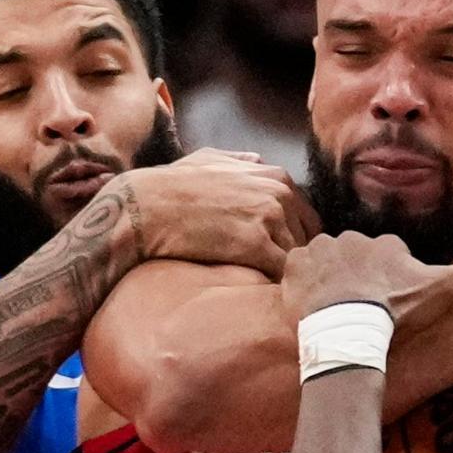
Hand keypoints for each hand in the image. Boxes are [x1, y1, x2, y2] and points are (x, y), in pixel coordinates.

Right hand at [118, 148, 320, 277]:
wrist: (145, 207)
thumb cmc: (171, 185)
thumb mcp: (209, 159)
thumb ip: (240, 160)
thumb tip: (256, 159)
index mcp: (276, 177)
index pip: (308, 218)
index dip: (295, 240)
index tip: (279, 258)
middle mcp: (280, 195)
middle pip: (308, 240)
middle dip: (294, 260)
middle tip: (275, 279)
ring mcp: (270, 219)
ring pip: (297, 258)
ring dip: (285, 276)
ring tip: (270, 291)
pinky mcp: (256, 246)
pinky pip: (281, 273)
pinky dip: (275, 285)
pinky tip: (260, 293)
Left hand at [280, 231, 452, 332]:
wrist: (351, 332)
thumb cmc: (398, 312)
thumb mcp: (446, 292)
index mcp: (384, 243)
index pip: (386, 255)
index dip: (388, 279)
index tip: (387, 301)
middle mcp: (351, 238)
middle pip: (354, 256)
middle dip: (356, 276)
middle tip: (358, 306)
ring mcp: (319, 251)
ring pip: (325, 261)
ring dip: (329, 278)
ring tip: (334, 308)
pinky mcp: (294, 267)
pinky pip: (297, 269)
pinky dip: (302, 283)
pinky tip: (311, 304)